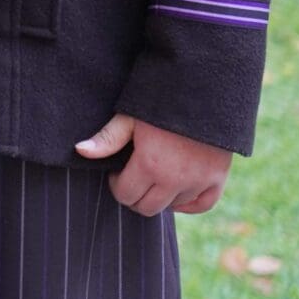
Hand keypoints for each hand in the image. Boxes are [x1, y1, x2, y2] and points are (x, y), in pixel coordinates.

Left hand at [78, 114, 231, 215]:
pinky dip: (188, 203)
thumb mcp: (130, 117)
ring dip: (160, 196)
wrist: (202, 90)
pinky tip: (176, 192)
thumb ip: (107, 138)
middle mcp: (175, 179)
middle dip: (135, 195)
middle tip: (133, 177)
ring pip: (172, 206)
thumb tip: (80, 151)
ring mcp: (199, 181)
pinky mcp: (218, 178)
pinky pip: (202, 205)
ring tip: (154, 175)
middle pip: (147, 208)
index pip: (125, 195)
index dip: (117, 185)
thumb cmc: (160, 102)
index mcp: (149, 165)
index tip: (118, 171)